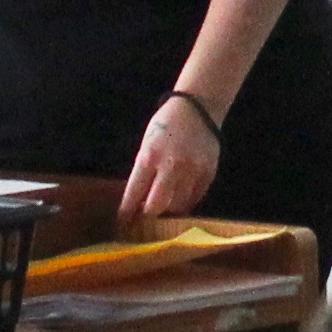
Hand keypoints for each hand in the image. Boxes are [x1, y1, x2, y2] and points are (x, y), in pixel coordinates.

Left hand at [120, 92, 222, 225]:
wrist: (198, 109)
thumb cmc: (166, 125)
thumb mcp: (147, 145)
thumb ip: (143, 171)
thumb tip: (139, 200)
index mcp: (149, 157)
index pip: (134, 194)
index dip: (126, 212)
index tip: (123, 222)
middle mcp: (171, 166)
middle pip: (156, 206)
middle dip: (148, 213)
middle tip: (145, 215)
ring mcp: (192, 171)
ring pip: (177, 206)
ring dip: (168, 209)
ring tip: (164, 207)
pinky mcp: (208, 173)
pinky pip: (195, 198)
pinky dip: (185, 202)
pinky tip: (180, 199)